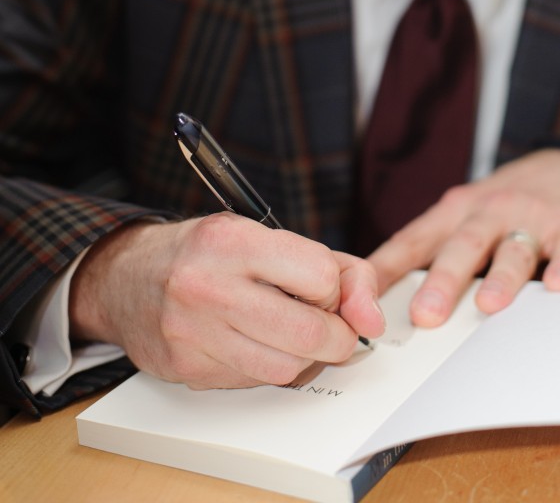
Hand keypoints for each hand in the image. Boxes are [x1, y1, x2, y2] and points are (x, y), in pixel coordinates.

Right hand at [69, 214, 384, 389]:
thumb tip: (372, 318)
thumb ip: (336, 268)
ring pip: (287, 369)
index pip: (320, 276)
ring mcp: (193, 332)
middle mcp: (208, 285)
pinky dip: (268, 368)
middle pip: (309, 333)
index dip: (334, 288)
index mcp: (232, 240)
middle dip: (335, 335)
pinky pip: (254, 383)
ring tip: (291, 332)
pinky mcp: (187, 369)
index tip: (324, 288)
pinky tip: (255, 343)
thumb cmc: (206, 253)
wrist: (127, 278)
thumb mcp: (267, 236)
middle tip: (328, 326)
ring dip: (304, 357)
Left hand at [368, 149, 559, 325]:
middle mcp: (487, 211)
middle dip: (442, 281)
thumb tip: (384, 298)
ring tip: (489, 305)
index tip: (363, 297)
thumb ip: (432, 252)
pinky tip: (558, 286)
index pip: (413, 240)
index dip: (386, 267)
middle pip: (462, 247)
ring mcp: (528, 217)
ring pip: (512, 250)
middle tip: (425, 316)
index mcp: (453, 212)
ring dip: (501, 278)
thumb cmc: (503, 205)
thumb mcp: (462, 217)